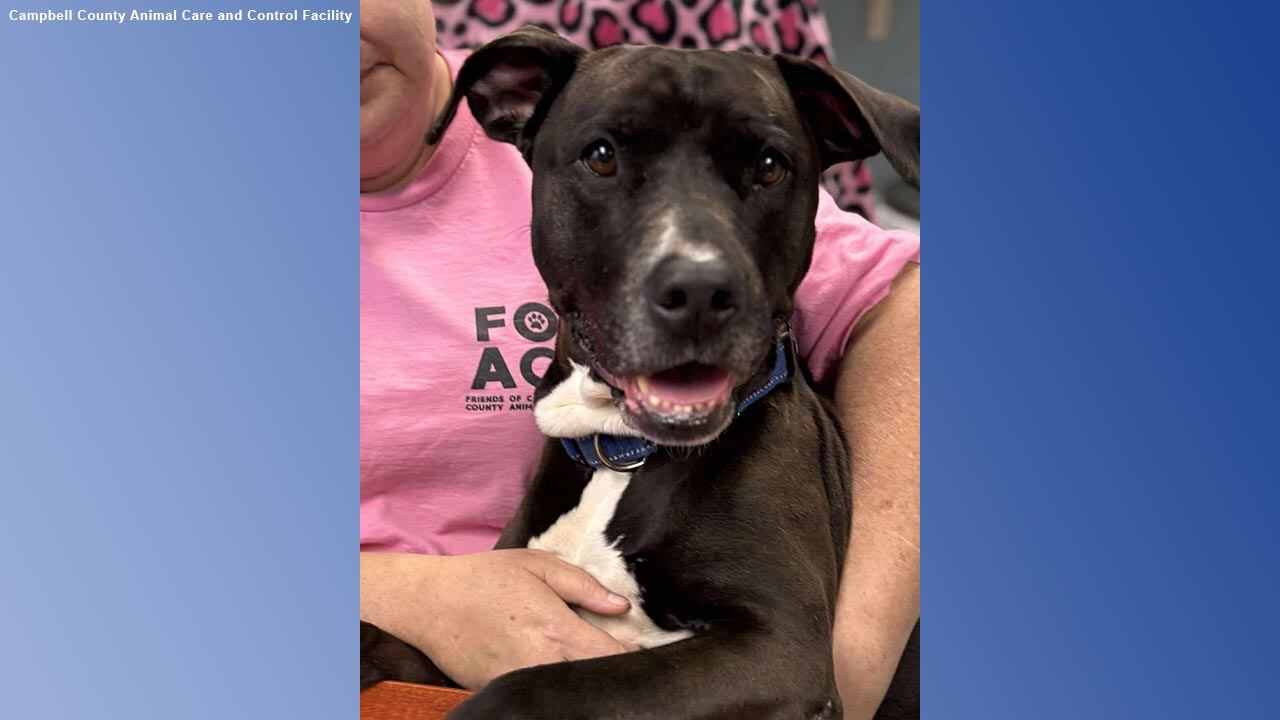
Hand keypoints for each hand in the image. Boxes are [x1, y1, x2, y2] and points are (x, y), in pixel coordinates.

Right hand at [360, 549, 637, 689]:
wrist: (428, 603)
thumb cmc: (484, 578)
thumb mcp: (537, 566)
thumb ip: (583, 586)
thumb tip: (621, 606)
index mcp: (555, 629)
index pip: (609, 656)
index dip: (629, 655)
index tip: (637, 647)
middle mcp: (540, 662)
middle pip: (590, 678)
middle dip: (605, 670)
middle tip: (613, 654)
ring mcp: (518, 683)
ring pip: (564, 689)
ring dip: (578, 679)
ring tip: (583, 661)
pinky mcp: (498, 692)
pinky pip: (535, 692)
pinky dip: (548, 684)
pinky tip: (551, 668)